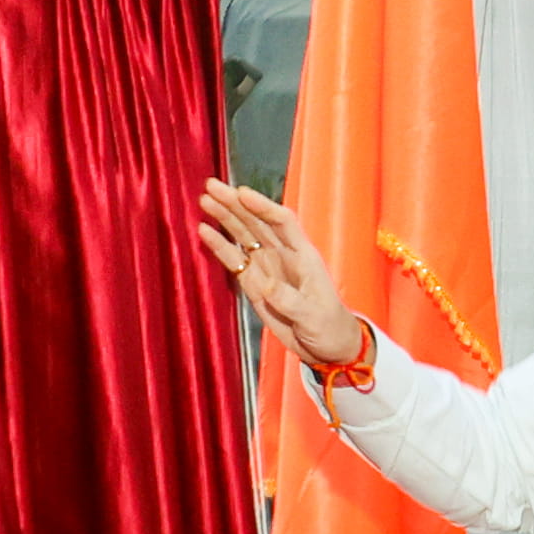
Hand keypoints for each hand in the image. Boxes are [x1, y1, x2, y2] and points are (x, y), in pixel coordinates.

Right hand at [192, 179, 372, 378]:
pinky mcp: (254, 283)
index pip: (282, 221)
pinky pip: (235, 260)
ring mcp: (267, 267)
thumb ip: (290, 300)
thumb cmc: (329, 327)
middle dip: (235, 203)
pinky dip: (220, 246)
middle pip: (257, 221)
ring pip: (243, 235)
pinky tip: (204, 231)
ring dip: (225, 218)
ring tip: (205, 200)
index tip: (241, 193)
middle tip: (211, 186)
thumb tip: (266, 285)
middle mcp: (283, 255)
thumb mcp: (313, 316)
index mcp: (303, 255)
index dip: (262, 206)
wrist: (327, 347)